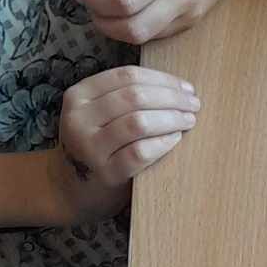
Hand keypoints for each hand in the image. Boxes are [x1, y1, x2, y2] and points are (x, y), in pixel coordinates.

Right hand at [48, 65, 200, 222]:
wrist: (72, 191)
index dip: (162, 80)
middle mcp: (80, 118)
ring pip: (139, 122)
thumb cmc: (96, 147)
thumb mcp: (98, 116)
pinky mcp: (106, 173)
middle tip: (194, 104)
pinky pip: (141, 152)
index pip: (127, 76)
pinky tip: (175, 138)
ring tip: (188, 120)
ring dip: (171, 119)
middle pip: (135, 97)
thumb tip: (177, 87)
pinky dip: (163, 143)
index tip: (186, 88)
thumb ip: (124, 98)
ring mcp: (90, 147)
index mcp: (79, 96)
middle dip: (171, 98)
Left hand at [73, 0, 256, 45]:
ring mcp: (191, 11)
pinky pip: (160, 34)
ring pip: (146, 38)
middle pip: (134, 29)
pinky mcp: (195, 18)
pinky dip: (138, 28)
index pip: (124, 1)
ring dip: (118, 30)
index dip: (96, 2)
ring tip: (105, 10)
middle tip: (90, 7)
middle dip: (104, 23)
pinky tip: (129, 11)